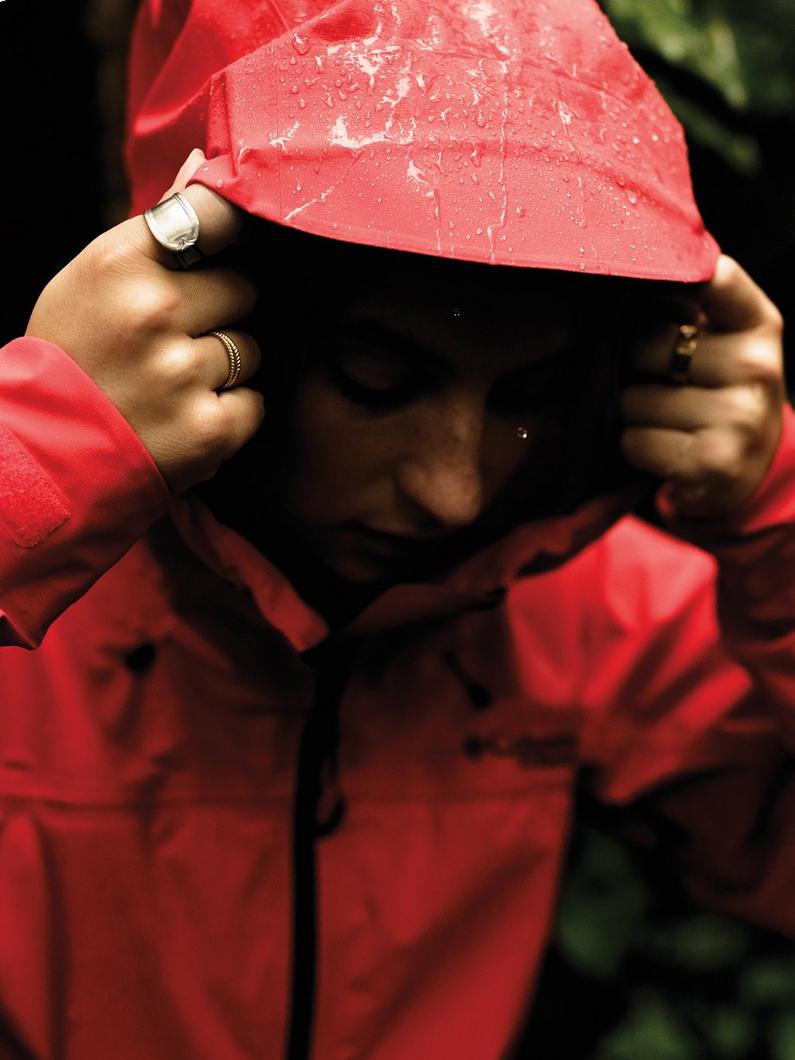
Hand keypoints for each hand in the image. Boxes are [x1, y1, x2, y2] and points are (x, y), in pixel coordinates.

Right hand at [25, 150, 263, 493]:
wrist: (43, 455)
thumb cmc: (71, 356)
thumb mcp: (92, 279)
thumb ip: (156, 227)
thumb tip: (203, 162)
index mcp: (121, 265)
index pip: (212, 215)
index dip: (235, 227)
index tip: (237, 240)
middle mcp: (154, 313)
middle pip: (243, 288)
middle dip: (222, 312)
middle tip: (177, 338)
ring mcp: (183, 374)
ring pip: (249, 348)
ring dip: (224, 366)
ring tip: (173, 384)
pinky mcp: (208, 429)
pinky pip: (254, 402)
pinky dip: (230, 413)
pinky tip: (186, 417)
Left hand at [619, 255, 785, 519]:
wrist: (751, 469)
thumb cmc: (719, 393)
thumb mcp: (721, 341)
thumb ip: (688, 305)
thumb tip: (627, 278)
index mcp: (758, 323)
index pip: (713, 278)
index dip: (668, 282)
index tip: (651, 293)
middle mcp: (757, 366)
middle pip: (646, 346)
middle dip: (636, 369)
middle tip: (662, 384)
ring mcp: (739, 417)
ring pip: (633, 400)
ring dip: (635, 414)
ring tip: (667, 420)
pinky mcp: (713, 461)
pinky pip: (635, 441)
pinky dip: (637, 448)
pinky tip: (666, 448)